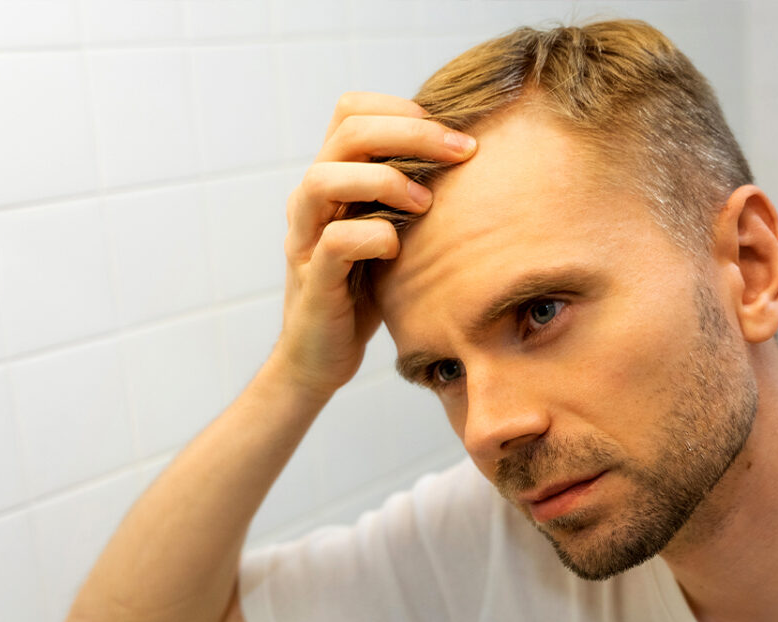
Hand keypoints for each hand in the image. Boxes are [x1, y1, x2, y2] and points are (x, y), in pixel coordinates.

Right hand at [269, 91, 477, 398]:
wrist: (320, 357)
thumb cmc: (364, 290)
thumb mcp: (391, 230)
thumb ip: (411, 192)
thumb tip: (471, 155)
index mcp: (331, 177)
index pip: (351, 110)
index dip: (400, 108)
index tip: (451, 132)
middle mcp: (311, 199)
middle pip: (347, 132)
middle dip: (411, 132)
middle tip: (461, 150)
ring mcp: (306, 237)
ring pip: (325, 178)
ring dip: (384, 180)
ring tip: (425, 202)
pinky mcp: (312, 279)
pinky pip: (336, 242)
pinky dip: (374, 237)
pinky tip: (398, 250)